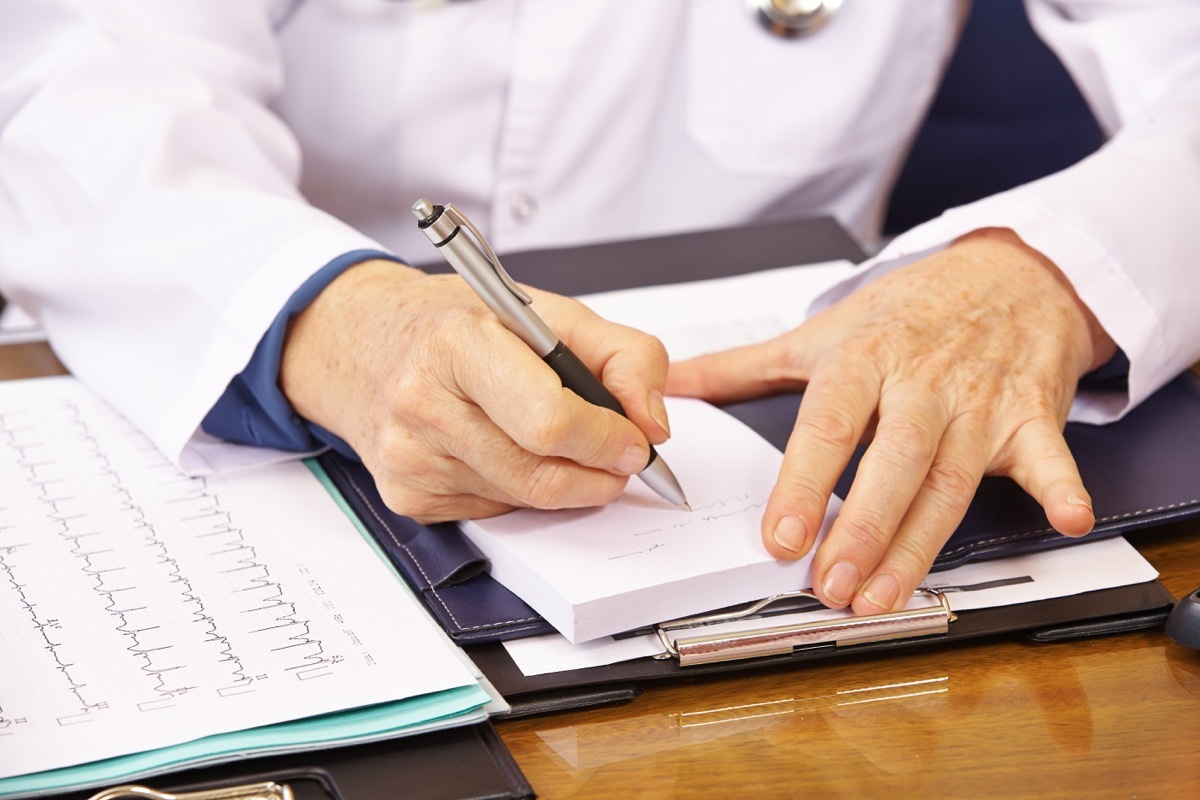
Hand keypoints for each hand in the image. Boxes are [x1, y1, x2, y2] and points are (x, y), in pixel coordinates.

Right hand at [280, 259, 671, 521]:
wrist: (363, 342)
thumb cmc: (457, 324)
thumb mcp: (549, 312)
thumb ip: (625, 356)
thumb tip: (653, 423)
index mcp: (458, 344)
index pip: (550, 421)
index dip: (607, 440)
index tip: (636, 440)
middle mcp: (423, 403)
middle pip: (541, 475)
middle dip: (599, 473)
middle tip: (621, 457)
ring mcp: (410, 458)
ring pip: (524, 501)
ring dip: (565, 484)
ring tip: (567, 446)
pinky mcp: (407, 496)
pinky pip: (494, 512)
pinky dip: (521, 492)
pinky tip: (507, 451)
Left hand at [667, 228, 1116, 613]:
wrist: (1006, 271)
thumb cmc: (907, 311)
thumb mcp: (821, 332)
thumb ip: (741, 367)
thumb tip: (670, 387)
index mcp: (863, 358)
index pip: (828, 425)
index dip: (803, 484)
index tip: (780, 536)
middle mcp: (921, 382)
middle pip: (891, 462)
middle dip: (860, 529)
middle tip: (830, 585)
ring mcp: (979, 401)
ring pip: (949, 481)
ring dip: (919, 544)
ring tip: (883, 596)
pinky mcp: (1032, 415)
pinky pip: (1048, 454)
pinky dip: (1061, 486)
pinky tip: (1065, 519)